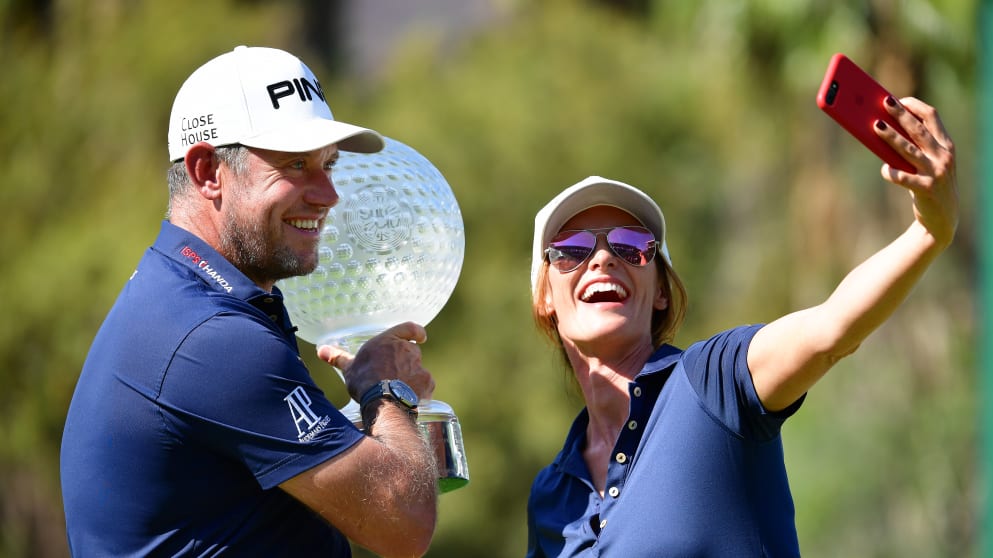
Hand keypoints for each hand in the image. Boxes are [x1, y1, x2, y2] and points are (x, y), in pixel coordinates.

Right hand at [317, 322, 434, 401]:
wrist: (383, 402)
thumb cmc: (364, 381)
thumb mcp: (349, 368)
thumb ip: (337, 356)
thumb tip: (320, 349)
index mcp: (389, 340)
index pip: (409, 328)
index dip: (416, 332)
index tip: (420, 336)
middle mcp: (407, 350)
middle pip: (412, 351)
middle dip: (406, 361)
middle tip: (394, 374)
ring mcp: (419, 365)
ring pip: (418, 369)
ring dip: (412, 376)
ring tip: (397, 390)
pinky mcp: (427, 381)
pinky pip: (425, 384)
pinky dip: (419, 390)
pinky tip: (407, 398)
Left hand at [879, 96, 958, 247]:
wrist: (942, 219)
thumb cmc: (928, 184)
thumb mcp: (927, 164)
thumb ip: (913, 148)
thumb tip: (882, 128)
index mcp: (945, 145)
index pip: (932, 117)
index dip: (914, 106)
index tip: (898, 99)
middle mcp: (943, 156)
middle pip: (918, 129)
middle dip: (900, 114)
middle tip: (883, 102)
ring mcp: (936, 172)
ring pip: (909, 150)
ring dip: (891, 136)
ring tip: (875, 126)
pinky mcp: (927, 189)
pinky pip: (905, 178)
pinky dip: (892, 173)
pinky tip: (884, 169)